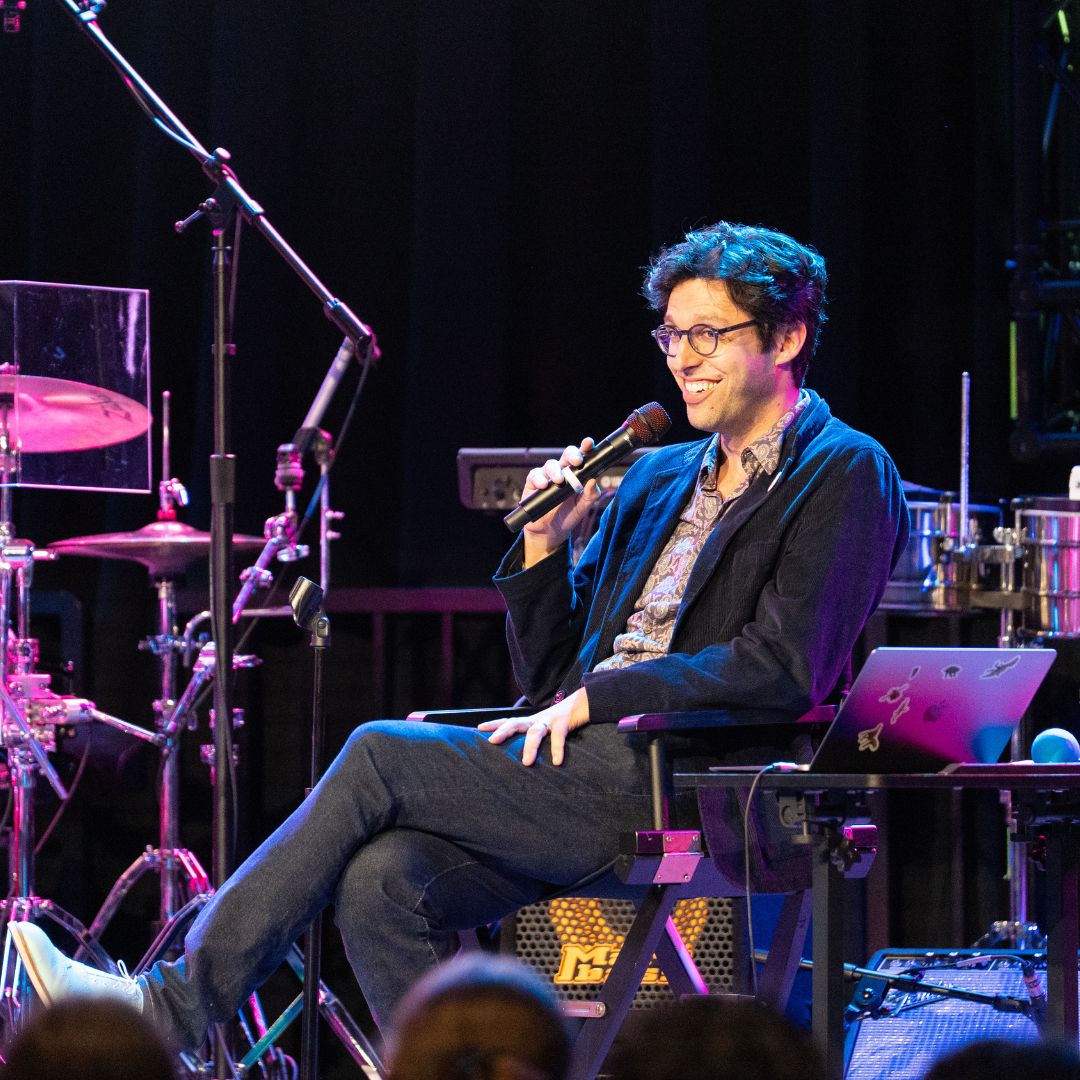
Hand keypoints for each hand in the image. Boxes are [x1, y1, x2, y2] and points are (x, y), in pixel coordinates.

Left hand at [477, 688, 590, 765]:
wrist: (585, 702)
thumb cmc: (564, 720)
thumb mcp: (547, 728)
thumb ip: (536, 736)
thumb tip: (526, 757)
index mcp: (532, 721)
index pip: (509, 720)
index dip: (495, 724)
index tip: (479, 728)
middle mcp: (538, 719)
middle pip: (516, 722)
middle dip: (504, 730)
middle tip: (492, 741)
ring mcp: (551, 719)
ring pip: (536, 732)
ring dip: (531, 747)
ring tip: (526, 763)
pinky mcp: (565, 722)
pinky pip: (559, 736)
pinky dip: (557, 749)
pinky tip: (557, 762)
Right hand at [521, 439, 601, 566]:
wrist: (550, 532)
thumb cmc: (568, 516)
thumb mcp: (583, 508)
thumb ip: (591, 495)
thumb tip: (594, 481)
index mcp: (576, 474)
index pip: (582, 457)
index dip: (585, 448)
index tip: (589, 444)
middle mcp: (562, 472)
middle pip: (566, 455)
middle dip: (572, 455)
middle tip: (577, 462)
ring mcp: (547, 476)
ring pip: (550, 464)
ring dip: (555, 471)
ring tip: (559, 481)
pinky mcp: (533, 484)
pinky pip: (534, 475)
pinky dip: (539, 479)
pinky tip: (543, 485)